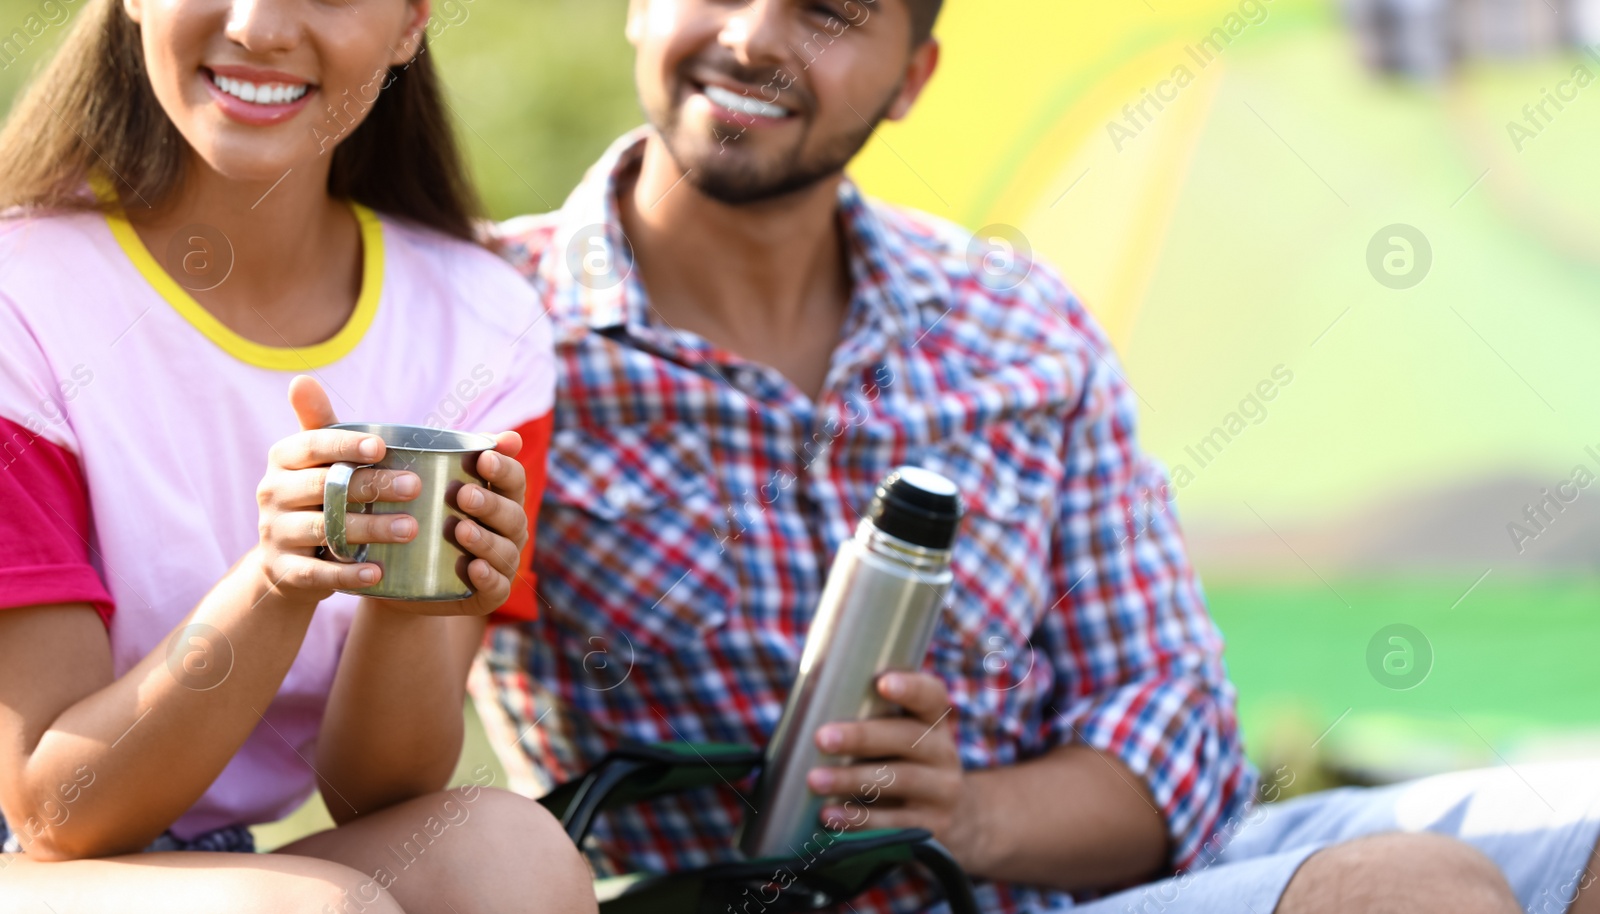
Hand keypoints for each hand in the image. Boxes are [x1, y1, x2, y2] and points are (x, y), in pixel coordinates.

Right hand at [253, 376, 419, 604]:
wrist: (287, 560)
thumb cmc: (317, 495)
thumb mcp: (316, 459)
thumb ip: (320, 423)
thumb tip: (301, 378)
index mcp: (283, 460)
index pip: (311, 445)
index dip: (344, 445)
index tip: (381, 447)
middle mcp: (272, 493)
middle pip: (323, 488)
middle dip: (371, 487)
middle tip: (415, 488)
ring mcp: (275, 533)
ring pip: (324, 530)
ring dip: (369, 529)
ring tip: (411, 529)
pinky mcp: (283, 571)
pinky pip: (316, 574)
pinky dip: (348, 575)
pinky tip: (379, 573)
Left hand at [391, 423, 528, 617]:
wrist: (398, 576)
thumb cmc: (423, 519)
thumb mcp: (431, 487)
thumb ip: (454, 456)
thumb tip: (496, 433)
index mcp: (500, 499)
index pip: (514, 479)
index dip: (504, 469)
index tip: (483, 458)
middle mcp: (508, 532)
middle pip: (513, 515)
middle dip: (490, 504)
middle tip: (462, 495)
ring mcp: (501, 564)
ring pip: (506, 551)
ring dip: (485, 540)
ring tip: (461, 530)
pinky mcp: (487, 595)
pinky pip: (497, 588)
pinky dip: (489, 578)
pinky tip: (474, 568)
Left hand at [806, 672, 988, 869]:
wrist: (949, 815)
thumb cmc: (902, 761)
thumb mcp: (899, 735)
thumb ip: (869, 717)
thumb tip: (806, 701)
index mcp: (933, 720)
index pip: (931, 695)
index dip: (910, 688)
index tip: (883, 683)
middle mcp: (943, 752)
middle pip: (907, 738)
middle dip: (862, 737)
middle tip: (822, 738)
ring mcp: (942, 790)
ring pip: (899, 780)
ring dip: (852, 779)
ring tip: (815, 780)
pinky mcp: (932, 826)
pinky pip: (894, 822)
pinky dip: (858, 819)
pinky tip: (830, 814)